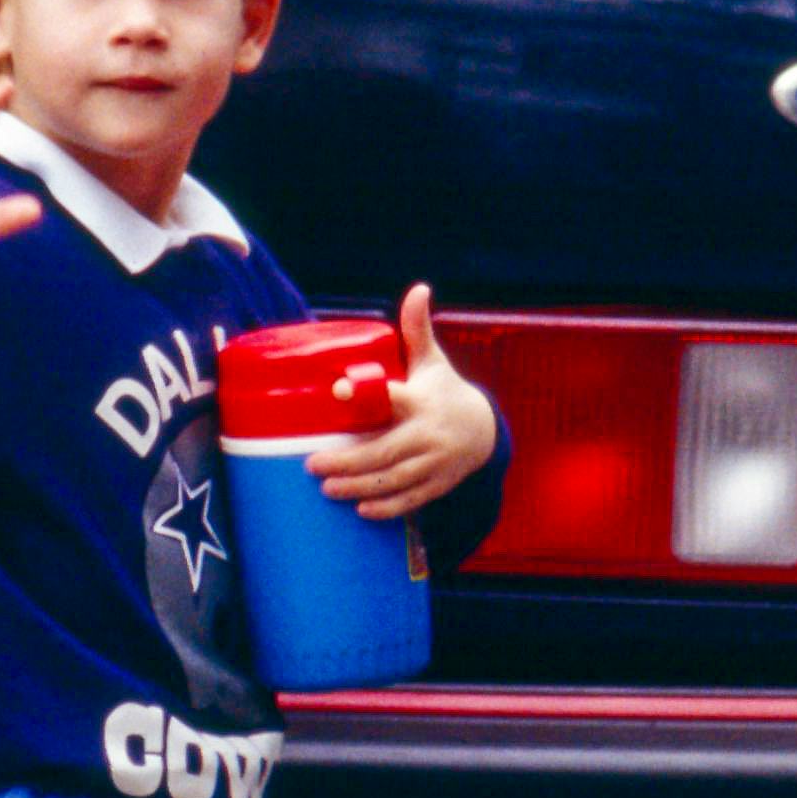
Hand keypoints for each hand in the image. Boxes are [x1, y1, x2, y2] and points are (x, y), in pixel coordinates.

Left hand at [305, 284, 500, 523]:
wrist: (484, 430)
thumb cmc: (444, 391)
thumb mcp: (433, 361)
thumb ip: (417, 329)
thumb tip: (419, 287)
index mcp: (422, 400)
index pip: (393, 396)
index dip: (366, 392)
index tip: (338, 389)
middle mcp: (429, 434)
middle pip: (385, 451)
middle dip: (348, 461)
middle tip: (312, 464)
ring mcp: (434, 463)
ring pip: (394, 479)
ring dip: (360, 487)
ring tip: (328, 489)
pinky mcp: (437, 484)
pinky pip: (411, 499)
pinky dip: (387, 507)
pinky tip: (361, 510)